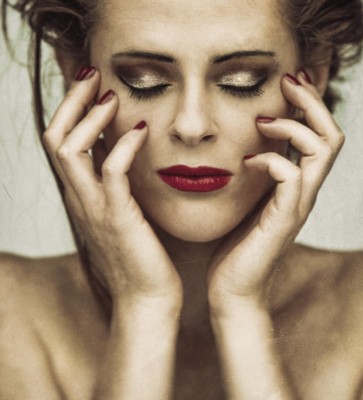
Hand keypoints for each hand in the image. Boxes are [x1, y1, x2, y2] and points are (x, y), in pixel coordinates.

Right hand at [43, 68, 182, 312]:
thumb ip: (116, 183)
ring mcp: (93, 208)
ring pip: (69, 149)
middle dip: (71, 100)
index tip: (90, 81)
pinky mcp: (117, 218)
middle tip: (92, 73)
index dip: (69, 107)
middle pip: (54, 136)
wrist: (148, 298)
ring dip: (89, 116)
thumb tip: (123, 150)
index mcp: (81, 195)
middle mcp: (79, 198)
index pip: (60, 140)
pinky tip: (141, 130)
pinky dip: (122, 145)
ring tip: (110, 94)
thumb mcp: (122, 211)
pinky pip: (110, 172)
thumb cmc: (141, 254)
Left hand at [207, 71, 344, 317]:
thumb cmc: (234, 244)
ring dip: (294, 126)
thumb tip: (244, 144)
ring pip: (321, 151)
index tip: (288, 80)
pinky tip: (246, 161)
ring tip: (263, 121)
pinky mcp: (284, 219)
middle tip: (287, 80)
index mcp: (296, 185)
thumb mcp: (245, 200)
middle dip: (312, 102)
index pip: (319, 136)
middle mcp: (305, 192)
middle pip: (331, 136)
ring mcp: (298, 205)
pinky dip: (270, 159)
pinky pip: (290, 177)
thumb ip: (254, 175)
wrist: (232, 288)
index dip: (309, 104)